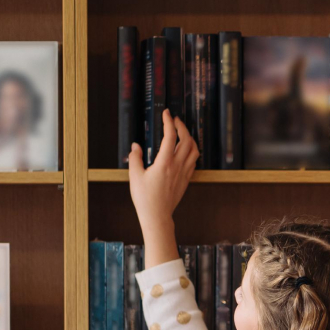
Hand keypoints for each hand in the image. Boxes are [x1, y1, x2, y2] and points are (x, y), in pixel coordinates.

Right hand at [128, 111, 200, 267]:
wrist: (157, 216)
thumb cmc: (145, 198)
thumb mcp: (135, 176)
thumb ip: (135, 158)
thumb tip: (135, 146)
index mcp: (164, 163)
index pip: (170, 136)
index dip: (168, 122)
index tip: (166, 113)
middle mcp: (177, 166)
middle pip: (187, 140)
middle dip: (182, 127)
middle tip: (175, 120)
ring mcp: (184, 173)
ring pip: (194, 150)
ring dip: (190, 138)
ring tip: (182, 132)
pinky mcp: (186, 179)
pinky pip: (194, 161)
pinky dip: (192, 150)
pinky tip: (185, 149)